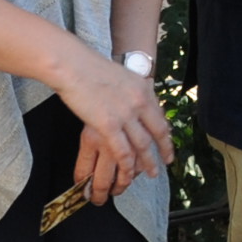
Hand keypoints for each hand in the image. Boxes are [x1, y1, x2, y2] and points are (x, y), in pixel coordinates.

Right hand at [53, 49, 174, 205]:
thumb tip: (140, 105)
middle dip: (159, 153)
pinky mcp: (108, 126)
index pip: (160, 119)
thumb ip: (134, 92)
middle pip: (155, 135)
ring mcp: (125, 116)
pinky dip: (126, 166)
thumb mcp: (124, 77)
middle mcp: (139, 104)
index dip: (165, 137)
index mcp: (143, 91)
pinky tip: (127, 175)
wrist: (75, 66)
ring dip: (144, 165)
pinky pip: (123, 152)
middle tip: (161, 166)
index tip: (167, 147)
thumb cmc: (92, 68)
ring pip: (141, 147)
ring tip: (147, 176)